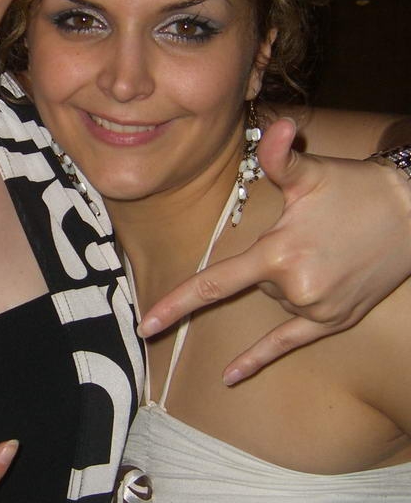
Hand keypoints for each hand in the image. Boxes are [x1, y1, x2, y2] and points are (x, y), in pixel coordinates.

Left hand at [139, 118, 410, 381]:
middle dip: (267, 258)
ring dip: (285, 279)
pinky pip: (288, 343)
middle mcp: (295, 288)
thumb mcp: (312, 174)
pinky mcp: (333, 321)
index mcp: (279, 253)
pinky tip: (229, 377)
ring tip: (323, 247)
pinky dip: (259, 358)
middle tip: (305, 230)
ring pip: (274, 298)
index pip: (215, 283)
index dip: (176, 303)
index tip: (146, 323)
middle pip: (252, 282)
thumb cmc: (357, 190)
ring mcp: (315, 308)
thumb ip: (280, 157)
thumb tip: (276, 125)